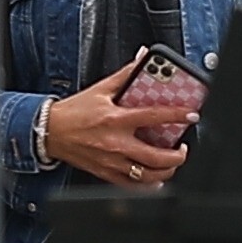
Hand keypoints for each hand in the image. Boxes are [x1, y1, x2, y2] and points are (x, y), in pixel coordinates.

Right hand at [46, 54, 198, 186]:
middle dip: (177, 155)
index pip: (154, 117)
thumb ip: (126, 74)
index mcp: (116, 119)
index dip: (177, 116)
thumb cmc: (74, 111)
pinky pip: (132, 186)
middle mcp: (116, 143)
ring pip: (146, 175)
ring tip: (172, 163)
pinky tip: (155, 180)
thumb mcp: (101, 89)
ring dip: (165, 172)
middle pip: (156, 156)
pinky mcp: (105, 174)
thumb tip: (143, 57)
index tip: (192, 115)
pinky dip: (147, 185)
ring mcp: (111, 162)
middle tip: (183, 148)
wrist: (50, 132)